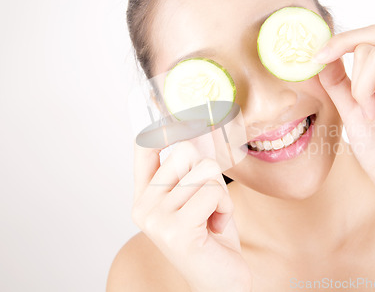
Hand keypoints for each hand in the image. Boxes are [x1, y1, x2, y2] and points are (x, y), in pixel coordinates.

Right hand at [132, 141, 251, 291]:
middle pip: (184, 151)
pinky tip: (215, 228)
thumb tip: (201, 130)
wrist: (221, 281)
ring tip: (212, 218)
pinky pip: (212, 193)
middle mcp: (143, 206)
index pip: (144, 148)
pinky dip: (225, 208)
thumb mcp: (201, 196)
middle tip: (209, 202)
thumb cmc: (211, 237)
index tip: (165, 106)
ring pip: (204, 171)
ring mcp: (155, 218)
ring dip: (221, 195)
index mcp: (145, 196)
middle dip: (209, 173)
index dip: (158, 126)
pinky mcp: (175, 230)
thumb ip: (195, 167)